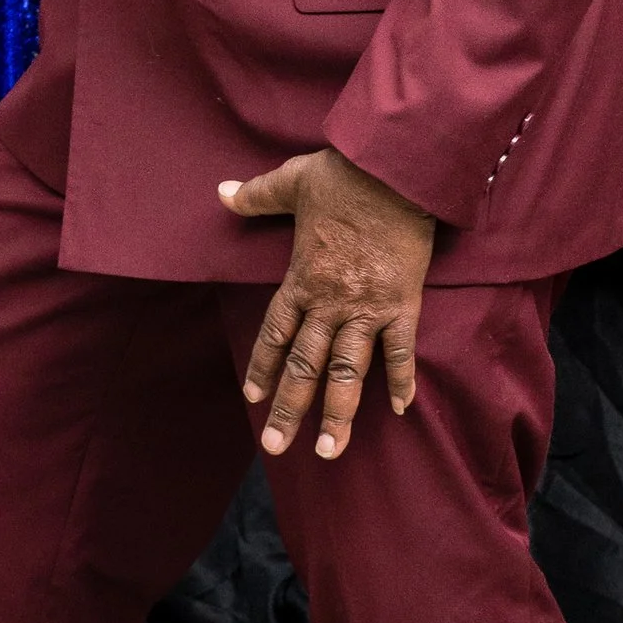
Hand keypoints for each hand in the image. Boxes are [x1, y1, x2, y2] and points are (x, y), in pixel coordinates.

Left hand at [218, 146, 434, 460]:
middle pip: (305, 366)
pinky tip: (399, 410)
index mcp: (301, 279)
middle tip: (276, 447)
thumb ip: (255, 195)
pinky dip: (401, 381)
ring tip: (329, 451)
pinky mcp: (402, 304)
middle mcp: (330, 302)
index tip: (252, 399)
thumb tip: (220, 191)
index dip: (263, 368)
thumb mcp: (290, 181)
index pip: (275, 334)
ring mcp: (367, 308)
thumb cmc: (342, 177)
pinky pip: (401, 351)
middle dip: (289, 410)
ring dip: (338, 414)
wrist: (394, 172)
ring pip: (347, 373)